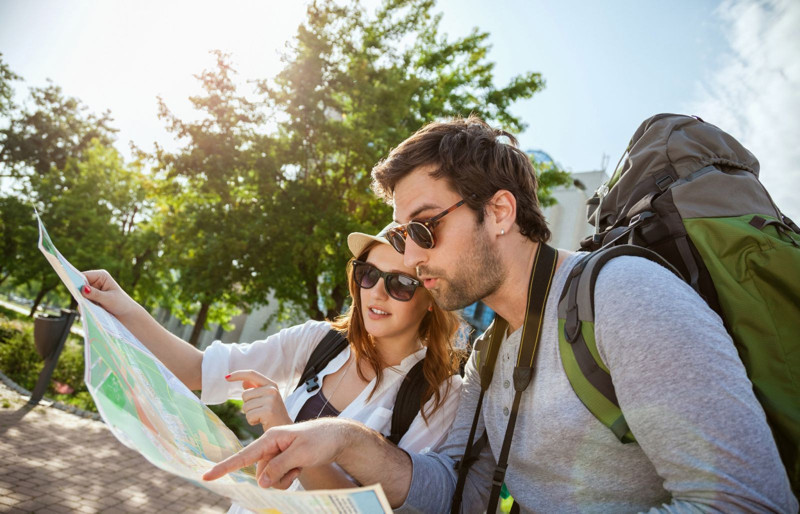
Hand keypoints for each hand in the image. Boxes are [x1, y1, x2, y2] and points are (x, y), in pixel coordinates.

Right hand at [81, 270, 141, 319]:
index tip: (73, 289)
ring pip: (80, 295)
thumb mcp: (108, 299)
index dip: (76, 282)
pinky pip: (82, 302)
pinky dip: (85, 307)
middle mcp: (95, 281)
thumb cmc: (121, 304)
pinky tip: (90, 312)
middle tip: (82, 302)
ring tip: (91, 308)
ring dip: (83, 302)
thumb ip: (95, 294)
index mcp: (101, 276)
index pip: (83, 276)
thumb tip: (83, 289)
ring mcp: (92, 291)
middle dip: (79, 294)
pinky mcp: (90, 299)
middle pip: (79, 285)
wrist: (126, 315)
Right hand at [203, 418, 351, 488]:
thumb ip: (278, 467)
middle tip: (296, 468)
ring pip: (268, 478)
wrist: (338, 437)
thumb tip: (260, 482)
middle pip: (259, 473)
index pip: (244, 455)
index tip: (207, 476)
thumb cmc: (320, 440)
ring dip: (283, 479)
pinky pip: (278, 477)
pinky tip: (300, 469)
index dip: (225, 467)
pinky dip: (288, 478)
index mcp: (271, 438)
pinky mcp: (284, 460)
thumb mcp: (300, 453)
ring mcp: (277, 454)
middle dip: (275, 477)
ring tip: (299, 467)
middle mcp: (271, 445)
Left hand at [226, 370, 291, 431]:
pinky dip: (252, 421)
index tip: (227, 378)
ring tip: (262, 416)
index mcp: (271, 384)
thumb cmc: (272, 413)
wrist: (284, 428)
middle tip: (260, 410)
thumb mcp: (265, 398)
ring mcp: (271, 400)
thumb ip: (255, 389)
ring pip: (245, 406)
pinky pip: (249, 416)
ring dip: (250, 414)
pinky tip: (261, 422)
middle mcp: (272, 390)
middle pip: (245, 394)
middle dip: (248, 404)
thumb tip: (243, 382)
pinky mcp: (268, 412)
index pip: (251, 374)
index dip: (238, 374)